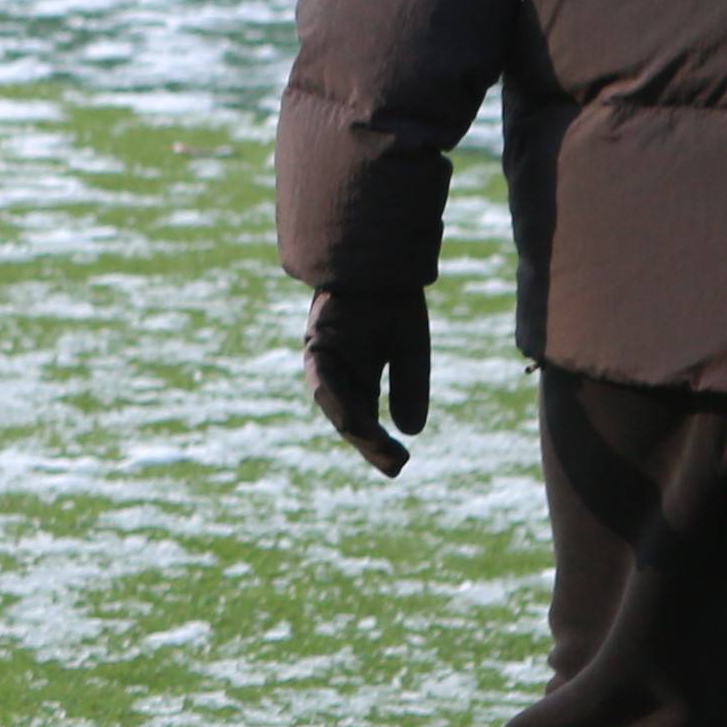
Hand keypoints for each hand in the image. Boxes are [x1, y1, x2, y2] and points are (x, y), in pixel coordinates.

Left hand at [306, 289, 431, 475]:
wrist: (378, 260)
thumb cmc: (391, 300)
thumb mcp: (409, 350)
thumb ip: (409, 387)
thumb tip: (410, 432)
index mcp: (358, 378)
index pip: (364, 420)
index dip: (378, 445)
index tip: (398, 465)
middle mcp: (336, 374)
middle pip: (348, 418)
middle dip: (369, 444)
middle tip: (395, 466)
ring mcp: (323, 360)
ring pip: (333, 404)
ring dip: (355, 428)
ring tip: (380, 448)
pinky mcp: (315, 343)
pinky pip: (322, 378)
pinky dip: (336, 400)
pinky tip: (354, 419)